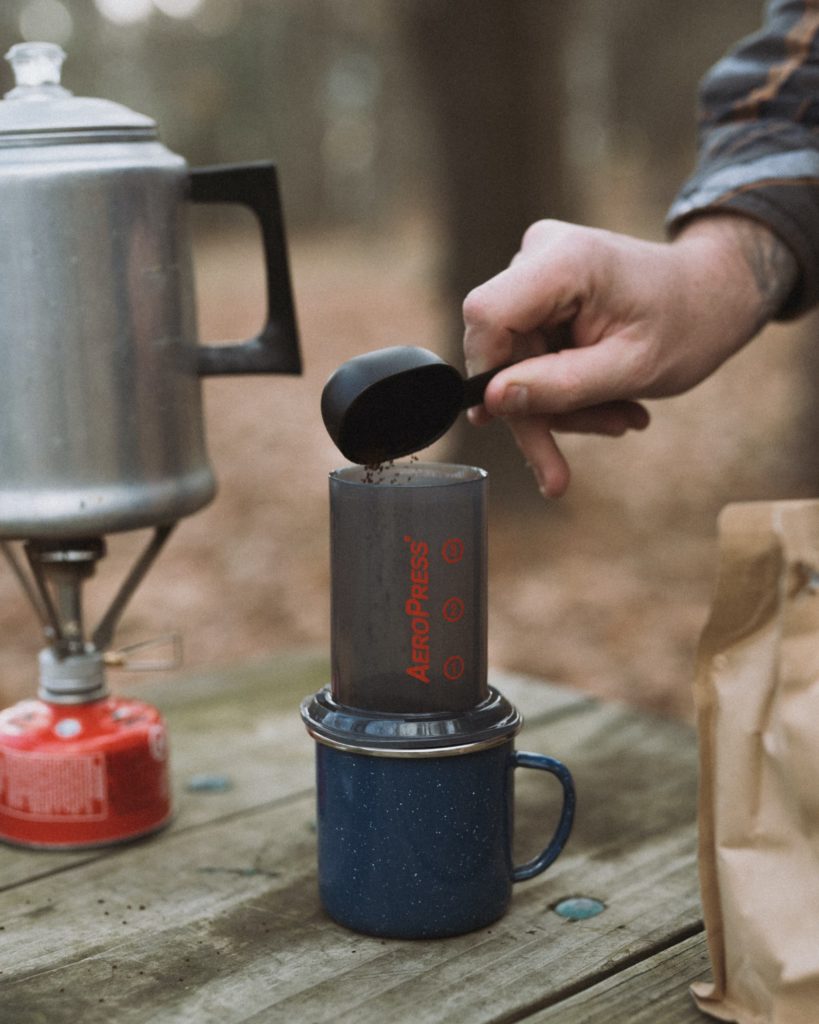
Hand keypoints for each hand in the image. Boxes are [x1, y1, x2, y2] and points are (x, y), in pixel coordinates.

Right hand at [462, 214, 796, 495]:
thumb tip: (491, 402)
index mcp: (564, 261)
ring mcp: (537, 269)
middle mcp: (539, 254)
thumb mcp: (631, 369)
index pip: (487, 316)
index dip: (488, 375)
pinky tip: (608, 402)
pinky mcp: (540, 291)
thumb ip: (560, 387)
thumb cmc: (687, 324)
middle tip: (563, 465)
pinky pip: (531, 352)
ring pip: (515, 359)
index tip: (514, 423)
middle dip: (538, 409)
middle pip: (500, 347)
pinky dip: (564, 387)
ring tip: (619, 418)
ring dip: (560, 405)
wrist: (715, 294)